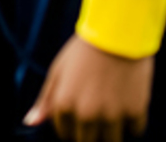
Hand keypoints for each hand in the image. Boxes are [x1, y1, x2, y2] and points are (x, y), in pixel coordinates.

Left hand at [24, 36, 153, 140]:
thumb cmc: (84, 52)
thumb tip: (29, 123)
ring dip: (111, 133)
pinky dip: (132, 124)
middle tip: (97, 112)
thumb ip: (46, 101)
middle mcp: (87, 114)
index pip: (65, 134)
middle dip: (90, 134)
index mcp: (64, 105)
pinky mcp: (135, 112)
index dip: (72, 126)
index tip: (79, 114)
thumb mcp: (58, 71)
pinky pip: (135, 132)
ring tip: (112, 112)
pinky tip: (128, 104)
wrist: (117, 33)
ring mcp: (112, 115)